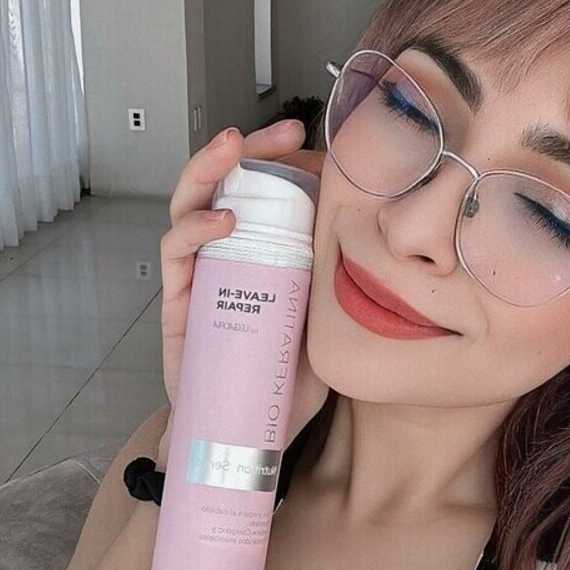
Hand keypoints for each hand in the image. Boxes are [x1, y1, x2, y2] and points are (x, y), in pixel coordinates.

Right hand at [157, 119, 331, 463]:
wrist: (248, 438)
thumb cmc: (286, 382)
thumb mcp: (329, 325)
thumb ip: (344, 288)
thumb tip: (391, 248)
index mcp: (261, 255)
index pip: (266, 193)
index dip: (284, 159)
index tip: (313, 136)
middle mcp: (226, 259)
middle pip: (226, 185)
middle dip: (248, 148)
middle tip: (281, 131)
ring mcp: (199, 279)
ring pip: (192, 207)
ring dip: (210, 170)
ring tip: (234, 149)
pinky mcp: (179, 306)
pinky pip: (178, 256)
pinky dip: (196, 229)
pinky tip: (224, 219)